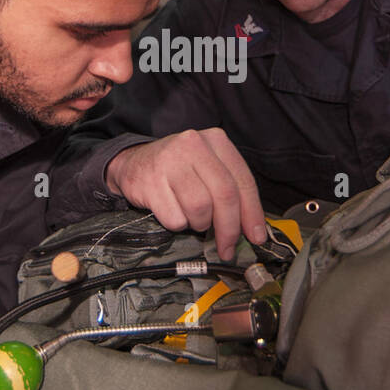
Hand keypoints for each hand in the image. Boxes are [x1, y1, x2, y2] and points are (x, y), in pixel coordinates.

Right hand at [105, 128, 268, 260]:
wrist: (133, 163)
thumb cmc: (178, 170)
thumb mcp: (208, 169)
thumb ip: (231, 192)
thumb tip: (253, 231)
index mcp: (215, 141)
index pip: (243, 181)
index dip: (252, 213)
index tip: (256, 237)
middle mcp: (193, 145)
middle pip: (224, 195)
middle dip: (229, 229)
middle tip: (227, 248)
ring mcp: (170, 162)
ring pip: (200, 208)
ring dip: (199, 223)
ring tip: (193, 218)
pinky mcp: (150, 181)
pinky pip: (175, 217)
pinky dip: (177, 224)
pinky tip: (173, 213)